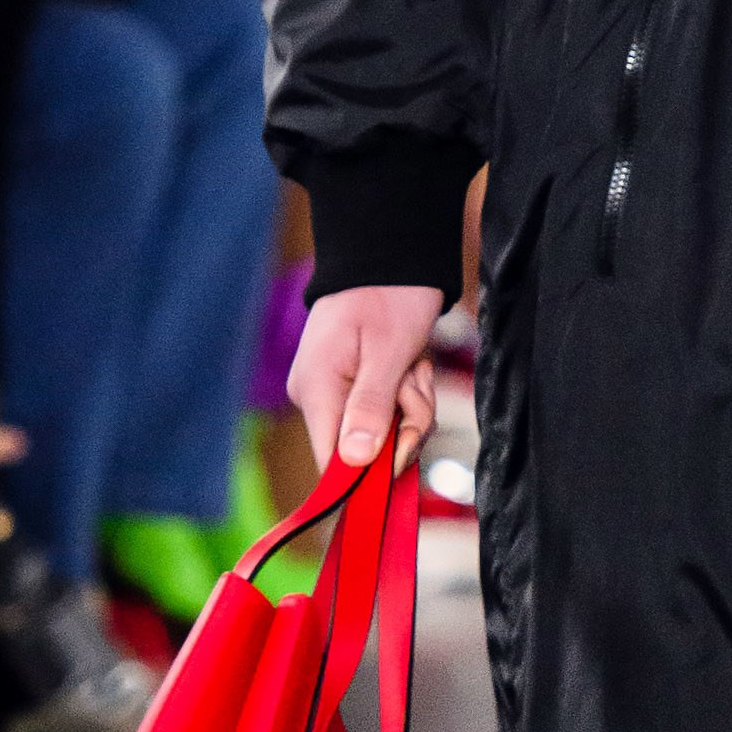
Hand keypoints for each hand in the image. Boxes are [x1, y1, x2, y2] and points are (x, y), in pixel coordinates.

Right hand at [288, 281, 440, 469]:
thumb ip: (371, 407)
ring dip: (413, 406)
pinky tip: (411, 366)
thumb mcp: (388, 352)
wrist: (392, 256)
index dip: (368, 475)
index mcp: (315, 390)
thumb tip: (353, 461)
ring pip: (387, 433)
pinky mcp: (356, 391)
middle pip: (367, 452)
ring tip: (414, 365)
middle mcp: (318, 398)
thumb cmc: (391, 296)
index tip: (403, 458)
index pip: (330, 464)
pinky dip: (410, 396)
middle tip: (415, 381)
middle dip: (406, 424)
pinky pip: (390, 415)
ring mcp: (336, 395)